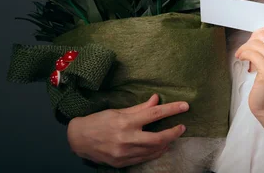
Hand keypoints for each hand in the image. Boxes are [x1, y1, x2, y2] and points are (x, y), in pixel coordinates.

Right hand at [66, 94, 188, 167]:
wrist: (78, 139)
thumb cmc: (97, 121)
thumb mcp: (117, 111)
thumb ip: (139, 108)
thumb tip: (156, 99)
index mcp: (126, 122)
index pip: (154, 114)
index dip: (172, 109)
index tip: (185, 106)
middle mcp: (127, 139)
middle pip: (158, 138)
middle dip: (173, 133)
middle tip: (181, 127)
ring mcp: (125, 154)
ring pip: (153, 151)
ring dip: (166, 143)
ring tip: (172, 136)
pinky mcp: (122, 163)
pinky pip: (144, 159)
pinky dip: (155, 152)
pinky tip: (160, 147)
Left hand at [234, 24, 263, 118]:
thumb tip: (256, 32)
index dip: (257, 35)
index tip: (252, 44)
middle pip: (262, 34)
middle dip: (250, 41)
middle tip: (246, 51)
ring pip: (255, 44)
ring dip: (244, 49)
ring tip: (242, 56)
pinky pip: (252, 54)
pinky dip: (243, 54)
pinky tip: (242, 59)